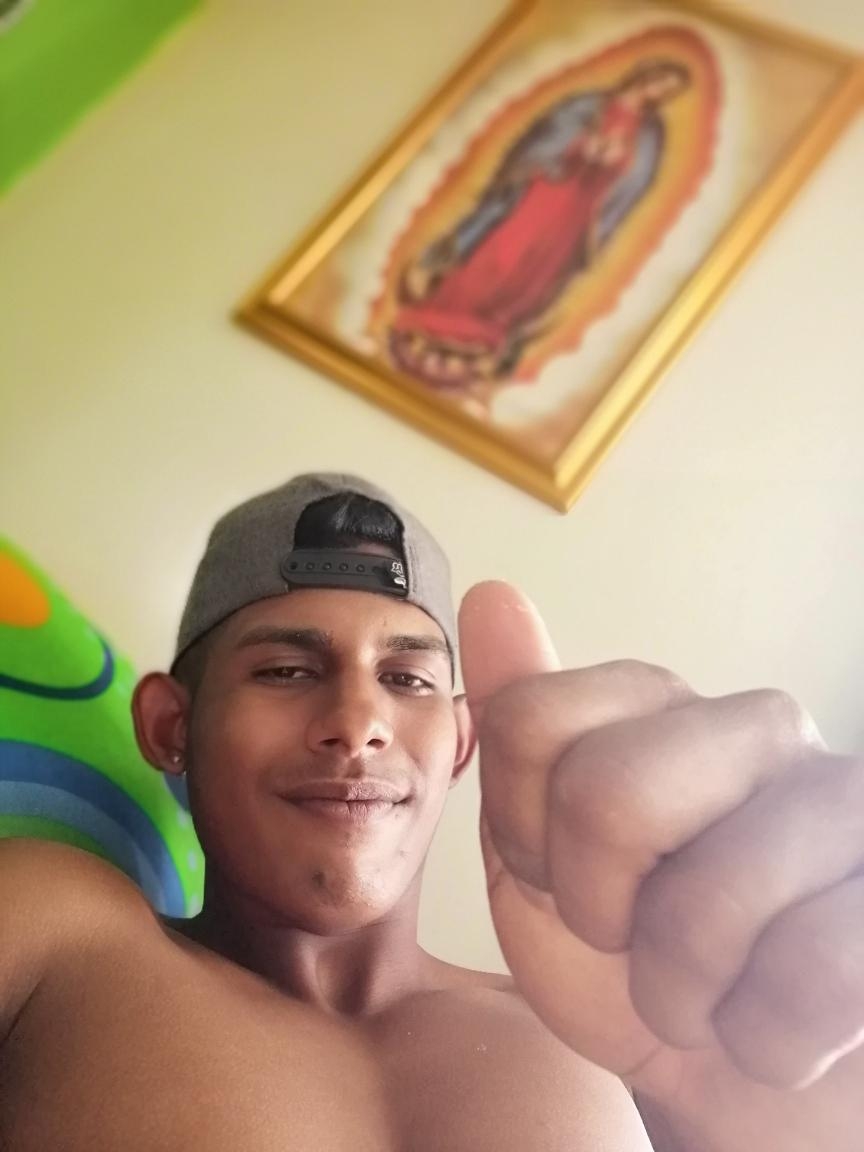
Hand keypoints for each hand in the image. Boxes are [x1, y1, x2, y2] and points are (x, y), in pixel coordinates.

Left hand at [459, 582, 863, 1148]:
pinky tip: (776, 1024)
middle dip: (599, 913)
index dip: (524, 834)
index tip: (562, 881)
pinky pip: (808, 973)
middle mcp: (757, 728)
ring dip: (682, 994)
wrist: (740, 1084)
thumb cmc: (642, 974)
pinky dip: (765, 1039)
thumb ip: (518, 739)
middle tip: (635, 942)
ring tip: (708, 991)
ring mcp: (843, 801)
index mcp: (660, 711)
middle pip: (605, 794)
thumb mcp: (544, 866)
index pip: (526, 721)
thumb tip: (494, 594)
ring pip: (704, 900)